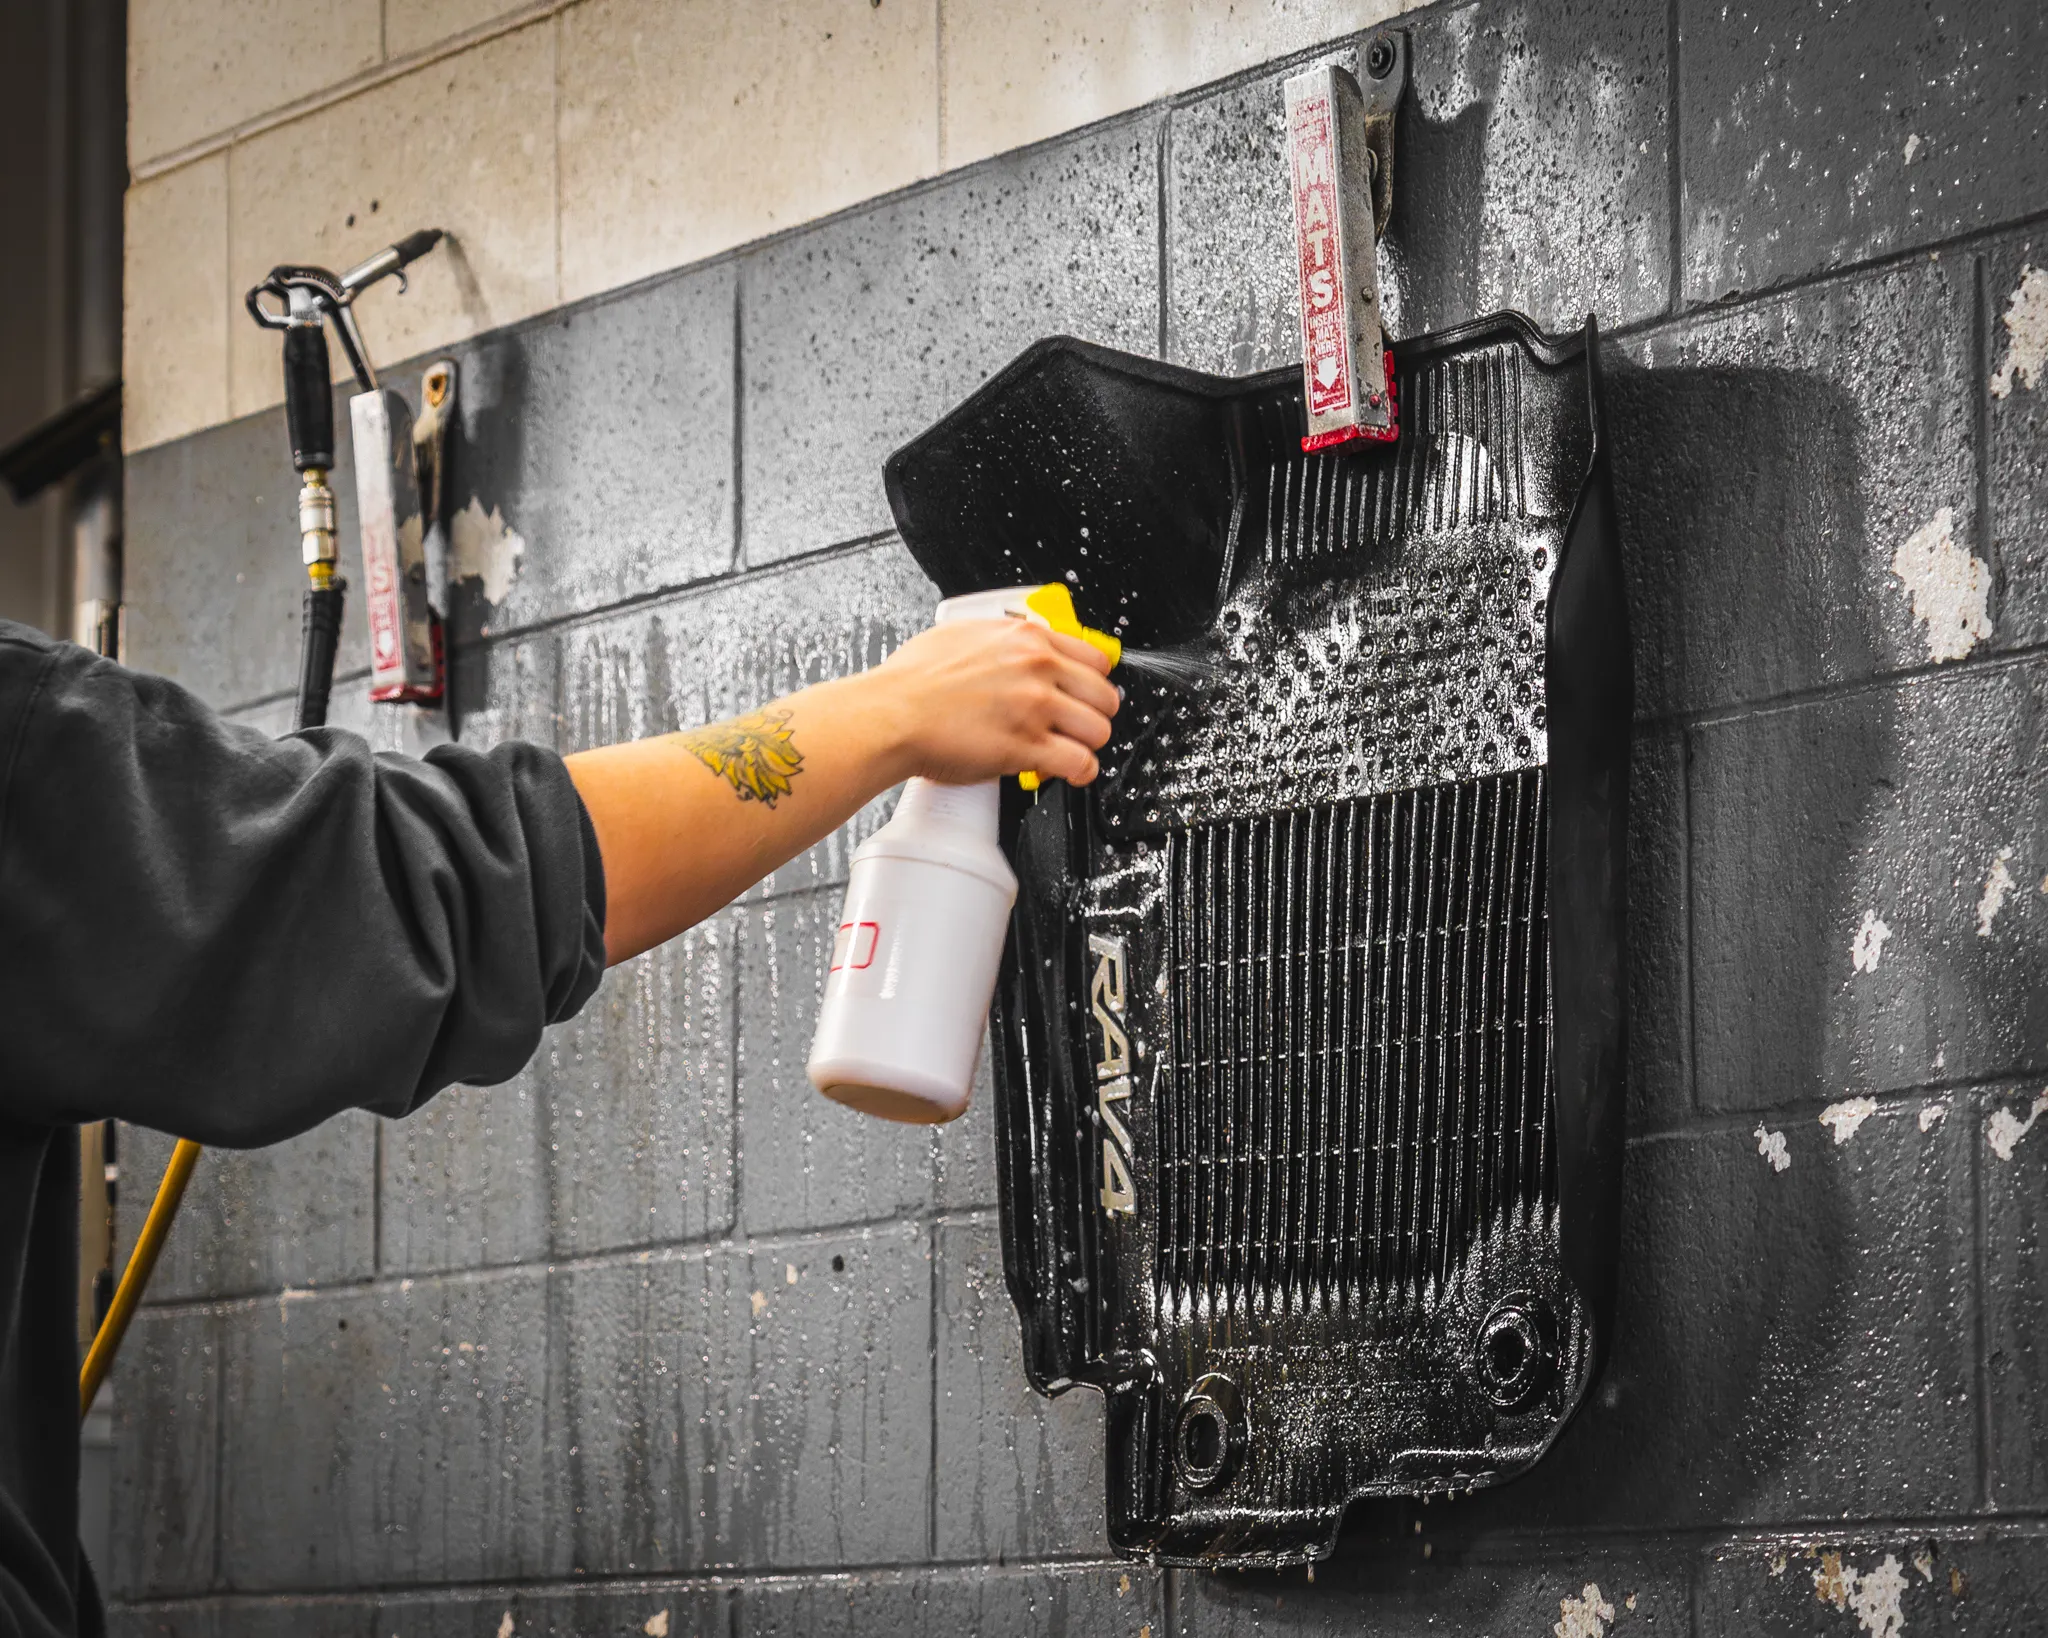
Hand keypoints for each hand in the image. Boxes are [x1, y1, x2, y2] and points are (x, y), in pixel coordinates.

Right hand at [867, 617, 1120, 785]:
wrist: (891, 714)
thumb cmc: (912, 680)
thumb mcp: (962, 634)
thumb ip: (1000, 639)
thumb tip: (1013, 644)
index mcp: (1026, 639)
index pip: (1096, 658)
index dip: (1093, 682)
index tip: (1084, 695)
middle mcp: (1037, 669)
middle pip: (1105, 696)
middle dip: (1094, 716)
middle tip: (1077, 728)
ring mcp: (1035, 708)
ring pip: (1098, 731)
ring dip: (1087, 745)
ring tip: (1069, 751)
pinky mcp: (1027, 747)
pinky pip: (1080, 763)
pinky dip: (1080, 773)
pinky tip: (1069, 773)